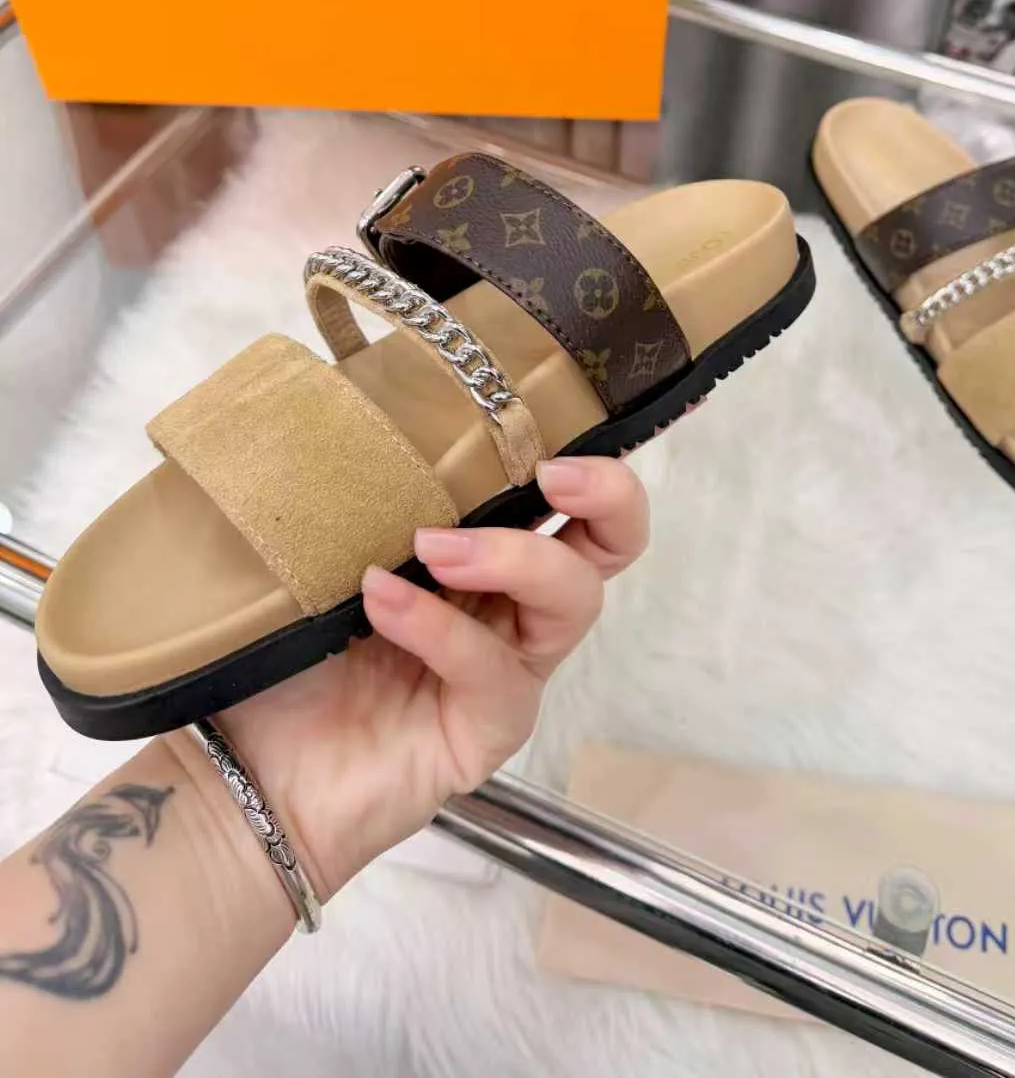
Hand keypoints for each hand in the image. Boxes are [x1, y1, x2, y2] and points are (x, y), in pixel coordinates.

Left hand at [182, 456, 647, 899]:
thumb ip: (359, 493)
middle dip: (606, 495)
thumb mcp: (319, 552)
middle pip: (612, 544)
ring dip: (513, 557)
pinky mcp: (488, 731)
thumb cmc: (281, 653)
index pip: (567, 494)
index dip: (584, 453)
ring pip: (573, 600)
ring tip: (433, 546)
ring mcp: (506, 670)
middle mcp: (509, 605)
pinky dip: (441, 629)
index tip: (538, 421)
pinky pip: (493, 673)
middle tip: (551, 472)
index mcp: (482, 550)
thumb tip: (353, 406)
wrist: (238, 772)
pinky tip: (383, 603)